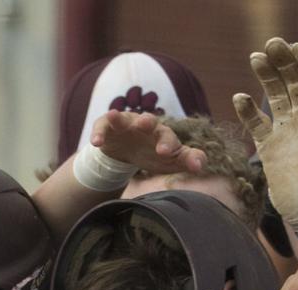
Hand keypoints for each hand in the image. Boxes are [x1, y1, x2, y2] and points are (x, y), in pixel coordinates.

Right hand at [88, 110, 205, 175]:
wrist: (125, 152)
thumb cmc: (152, 154)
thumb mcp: (170, 161)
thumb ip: (187, 160)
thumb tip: (201, 165)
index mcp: (163, 135)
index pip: (170, 139)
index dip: (170, 145)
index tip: (167, 153)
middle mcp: (146, 126)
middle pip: (150, 123)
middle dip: (147, 123)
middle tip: (145, 125)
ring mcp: (126, 124)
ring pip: (124, 119)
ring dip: (120, 118)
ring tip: (114, 116)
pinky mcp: (108, 127)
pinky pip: (103, 128)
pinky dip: (99, 133)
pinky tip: (95, 142)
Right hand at [234, 39, 297, 253]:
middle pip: (295, 82)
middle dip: (285, 62)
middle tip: (271, 45)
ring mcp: (287, 131)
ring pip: (275, 96)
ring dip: (267, 77)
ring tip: (256, 58)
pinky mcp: (270, 148)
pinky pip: (256, 124)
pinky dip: (248, 111)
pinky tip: (240, 97)